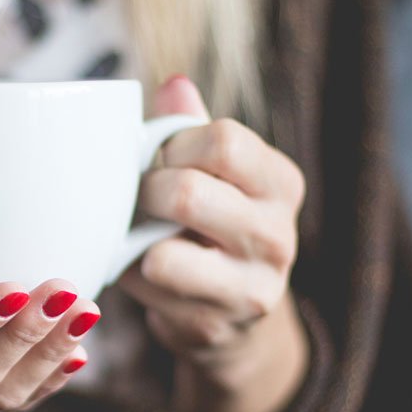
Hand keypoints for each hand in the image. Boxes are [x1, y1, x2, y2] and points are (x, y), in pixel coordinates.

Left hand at [117, 75, 308, 411]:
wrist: (232, 316)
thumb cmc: (212, 225)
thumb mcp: (215, 173)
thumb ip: (192, 128)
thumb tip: (173, 85)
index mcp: (281, 183)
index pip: (223, 140)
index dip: (174, 145)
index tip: (162, 158)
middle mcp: (278, 236)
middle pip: (186, 193)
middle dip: (145, 192)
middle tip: (140, 198)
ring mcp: (250, 288)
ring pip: (164, 255)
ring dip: (135, 240)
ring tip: (139, 235)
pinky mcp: (213, 326)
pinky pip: (147, 292)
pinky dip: (131, 276)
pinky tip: (142, 271)